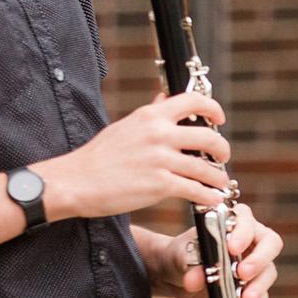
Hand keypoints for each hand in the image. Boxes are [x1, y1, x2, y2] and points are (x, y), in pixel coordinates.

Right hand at [35, 92, 230, 220]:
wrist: (75, 182)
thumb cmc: (98, 156)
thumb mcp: (125, 126)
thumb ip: (150, 114)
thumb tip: (164, 98)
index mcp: (151, 116)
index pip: (193, 101)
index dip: (213, 109)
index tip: (219, 120)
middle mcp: (159, 134)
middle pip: (208, 137)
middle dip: (222, 150)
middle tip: (222, 158)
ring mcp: (160, 160)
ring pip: (205, 167)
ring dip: (218, 178)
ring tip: (220, 184)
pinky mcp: (159, 184)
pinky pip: (195, 189)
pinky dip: (208, 195)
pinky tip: (211, 199)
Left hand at [151, 203, 281, 297]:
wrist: (177, 275)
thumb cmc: (182, 254)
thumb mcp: (181, 256)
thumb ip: (190, 264)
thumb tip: (195, 279)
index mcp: (234, 223)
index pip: (247, 221)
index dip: (244, 233)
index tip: (232, 248)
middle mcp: (251, 241)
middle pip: (269, 245)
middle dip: (258, 260)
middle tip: (242, 274)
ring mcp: (255, 264)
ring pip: (268, 272)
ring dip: (259, 286)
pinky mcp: (252, 287)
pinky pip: (263, 296)